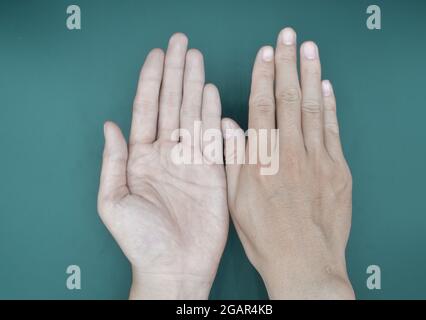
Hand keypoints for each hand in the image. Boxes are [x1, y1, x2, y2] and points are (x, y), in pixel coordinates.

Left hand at [98, 33, 227, 299]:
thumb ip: (113, 162)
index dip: (151, 81)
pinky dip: (212, 113)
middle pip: (172, 104)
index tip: (157, 55)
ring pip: (193, 113)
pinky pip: (213, 137)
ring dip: (194, 85)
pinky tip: (210, 92)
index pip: (146, 109)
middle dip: (176, 72)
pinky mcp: (212, 172)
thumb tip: (110, 125)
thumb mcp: (114, 202)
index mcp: (141, 158)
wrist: (175, 267)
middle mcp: (167, 154)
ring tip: (196, 58)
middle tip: (181, 43)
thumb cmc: (141, 242)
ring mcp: (191, 160)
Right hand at [222, 28, 353, 298]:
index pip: (262, 107)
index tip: (264, 54)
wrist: (305, 264)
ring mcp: (318, 160)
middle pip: (289, 99)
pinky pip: (333, 130)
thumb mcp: (236, 201)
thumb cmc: (266, 237)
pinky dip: (330, 106)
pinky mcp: (338, 170)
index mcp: (262, 160)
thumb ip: (233, 159)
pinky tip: (326, 87)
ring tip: (309, 49)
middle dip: (287, 63)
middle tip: (287, 37)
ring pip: (313, 108)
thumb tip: (229, 126)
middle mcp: (291, 153)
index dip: (263, 76)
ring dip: (311, 75)